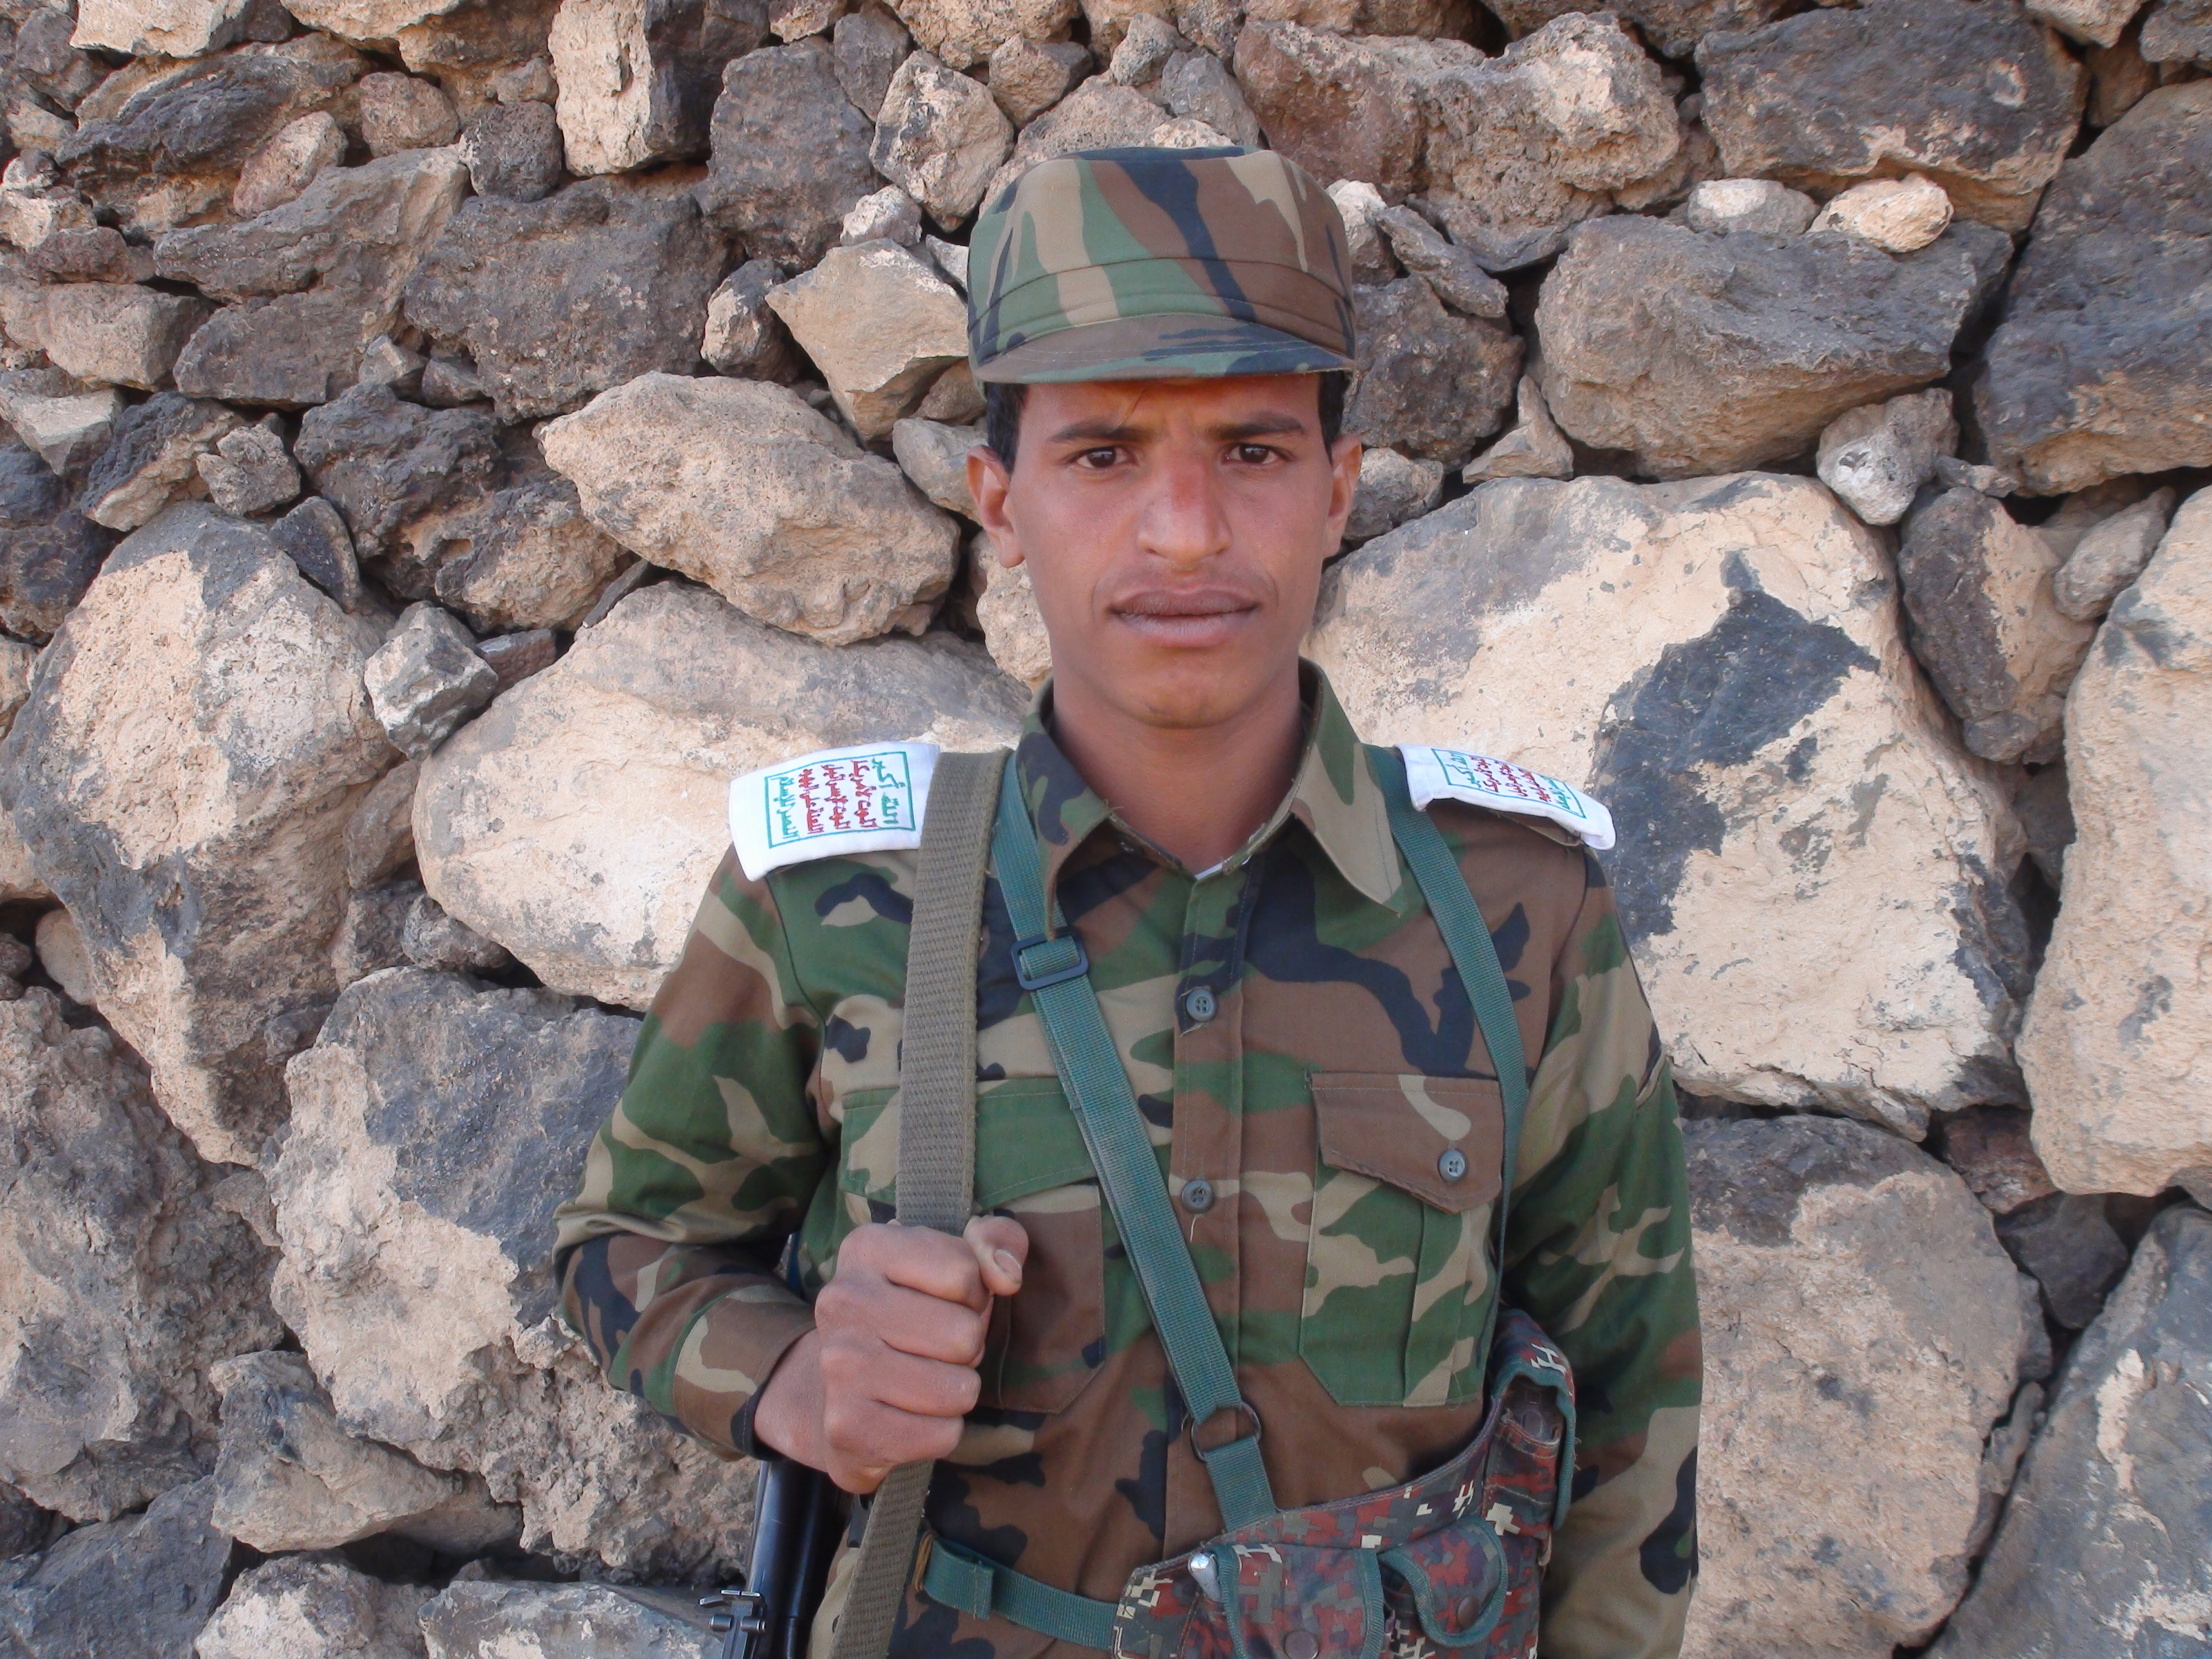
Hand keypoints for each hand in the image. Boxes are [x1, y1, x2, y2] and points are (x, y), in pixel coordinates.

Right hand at [751, 1215, 1028, 1493]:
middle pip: (964, 1335)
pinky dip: (941, 1431)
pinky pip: (943, 1435)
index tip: (945, 1302)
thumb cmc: (917, 1315)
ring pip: (958, 1389)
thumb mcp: (959, 1260)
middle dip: (966, 1347)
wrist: (839, 1391)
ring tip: (923, 1380)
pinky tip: (909, 1415)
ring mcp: (837, 1365)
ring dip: (956, 1390)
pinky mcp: (846, 1426)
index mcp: (868, 1248)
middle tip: (934, 1349)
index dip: (973, 1295)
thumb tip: (1006, 1276)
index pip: (965, 1273)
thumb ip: (998, 1241)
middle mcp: (842, 1301)